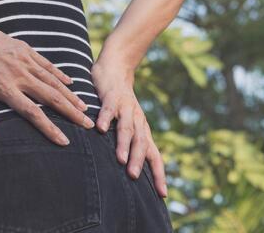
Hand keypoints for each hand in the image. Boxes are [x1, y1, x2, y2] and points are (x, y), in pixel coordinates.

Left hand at [0, 15, 94, 144]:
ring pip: (54, 82)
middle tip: (87, 124)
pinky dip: (60, 75)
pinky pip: (48, 65)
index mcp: (5, 88)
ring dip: (70, 96)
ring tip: (84, 107)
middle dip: (72, 113)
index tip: (65, 140)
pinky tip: (70, 83)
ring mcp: (25, 62)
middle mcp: (20, 76)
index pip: (33, 113)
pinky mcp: (26, 50)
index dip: (50, 128)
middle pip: (52, 98)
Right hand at [91, 58, 167, 197]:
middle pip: (141, 143)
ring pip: (127, 128)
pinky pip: (109, 108)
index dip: (159, 174)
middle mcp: (138, 121)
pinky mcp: (112, 97)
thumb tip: (130, 175)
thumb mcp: (129, 126)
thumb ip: (129, 146)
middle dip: (139, 161)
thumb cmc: (121, 104)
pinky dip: (105, 118)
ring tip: (121, 159)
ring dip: (124, 144)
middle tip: (135, 178)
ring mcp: (126, 108)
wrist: (116, 70)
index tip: (163, 194)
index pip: (155, 156)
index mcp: (143, 131)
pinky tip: (100, 129)